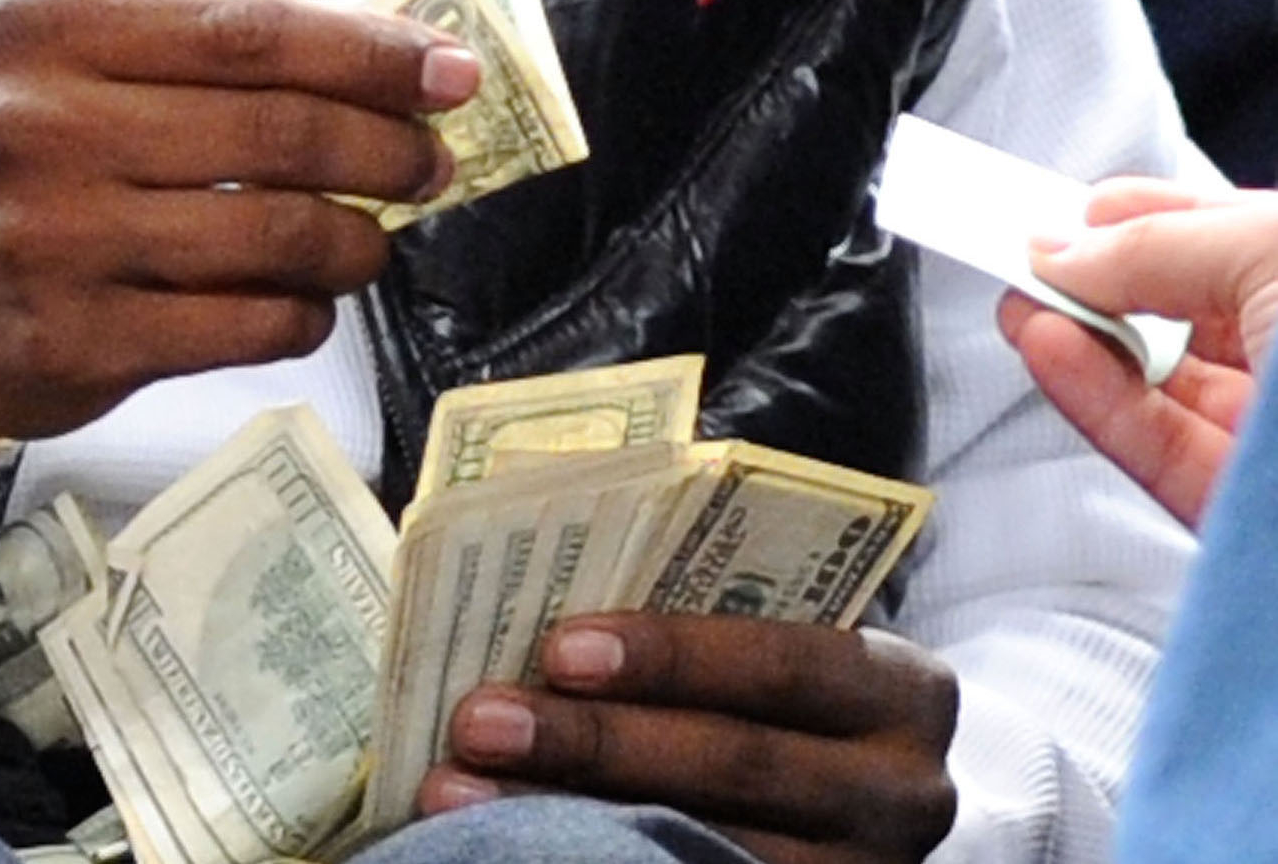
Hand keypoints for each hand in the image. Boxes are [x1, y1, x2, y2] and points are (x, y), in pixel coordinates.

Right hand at [0, 0, 478, 442]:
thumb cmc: (10, 153)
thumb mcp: (68, 60)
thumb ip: (196, 48)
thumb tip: (375, 52)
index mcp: (52, 25)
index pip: (247, 31)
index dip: (367, 53)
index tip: (447, 73)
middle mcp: (46, 124)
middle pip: (275, 132)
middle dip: (384, 149)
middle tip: (431, 163)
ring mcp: (58, 239)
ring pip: (272, 236)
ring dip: (356, 241)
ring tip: (373, 240)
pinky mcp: (78, 343)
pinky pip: (243, 327)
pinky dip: (303, 314)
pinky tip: (306, 302)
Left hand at [422, 615, 957, 863]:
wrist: (856, 793)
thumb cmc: (779, 676)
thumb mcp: (778, 624)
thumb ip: (700, 589)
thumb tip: (537, 528)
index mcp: (900, 690)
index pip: (781, 664)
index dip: (670, 655)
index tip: (558, 646)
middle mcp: (901, 796)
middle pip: (733, 768)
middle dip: (593, 742)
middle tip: (477, 719)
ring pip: (700, 853)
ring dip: (563, 822)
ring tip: (457, 790)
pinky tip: (515, 849)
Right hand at [998, 177, 1277, 529]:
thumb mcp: (1269, 249)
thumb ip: (1155, 245)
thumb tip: (1063, 248)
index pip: (1228, 240)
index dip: (1147, 217)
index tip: (1070, 207)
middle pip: (1189, 313)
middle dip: (1102, 281)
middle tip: (1028, 255)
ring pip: (1162, 384)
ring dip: (1083, 339)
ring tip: (1022, 304)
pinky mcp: (1247, 514)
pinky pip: (1154, 447)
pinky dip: (1091, 398)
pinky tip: (1046, 350)